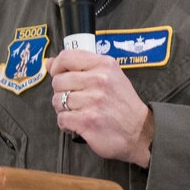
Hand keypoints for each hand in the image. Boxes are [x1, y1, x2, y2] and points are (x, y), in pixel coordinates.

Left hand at [48, 50, 154, 166]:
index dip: (57, 67)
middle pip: (59, 81)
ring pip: (58, 100)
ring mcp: (93, 101)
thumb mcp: (109, 76)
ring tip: (78, 112)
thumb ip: (80, 67)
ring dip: (63, 109)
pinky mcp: (87, 121)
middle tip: (74, 99)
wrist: (140, 132)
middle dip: (62, 92)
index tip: (58, 74)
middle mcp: (99, 80)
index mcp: (104, 65)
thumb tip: (49, 62)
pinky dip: (66, 123)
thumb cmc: (123, 104)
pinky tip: (77, 123)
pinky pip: (62, 118)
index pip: (67, 57)